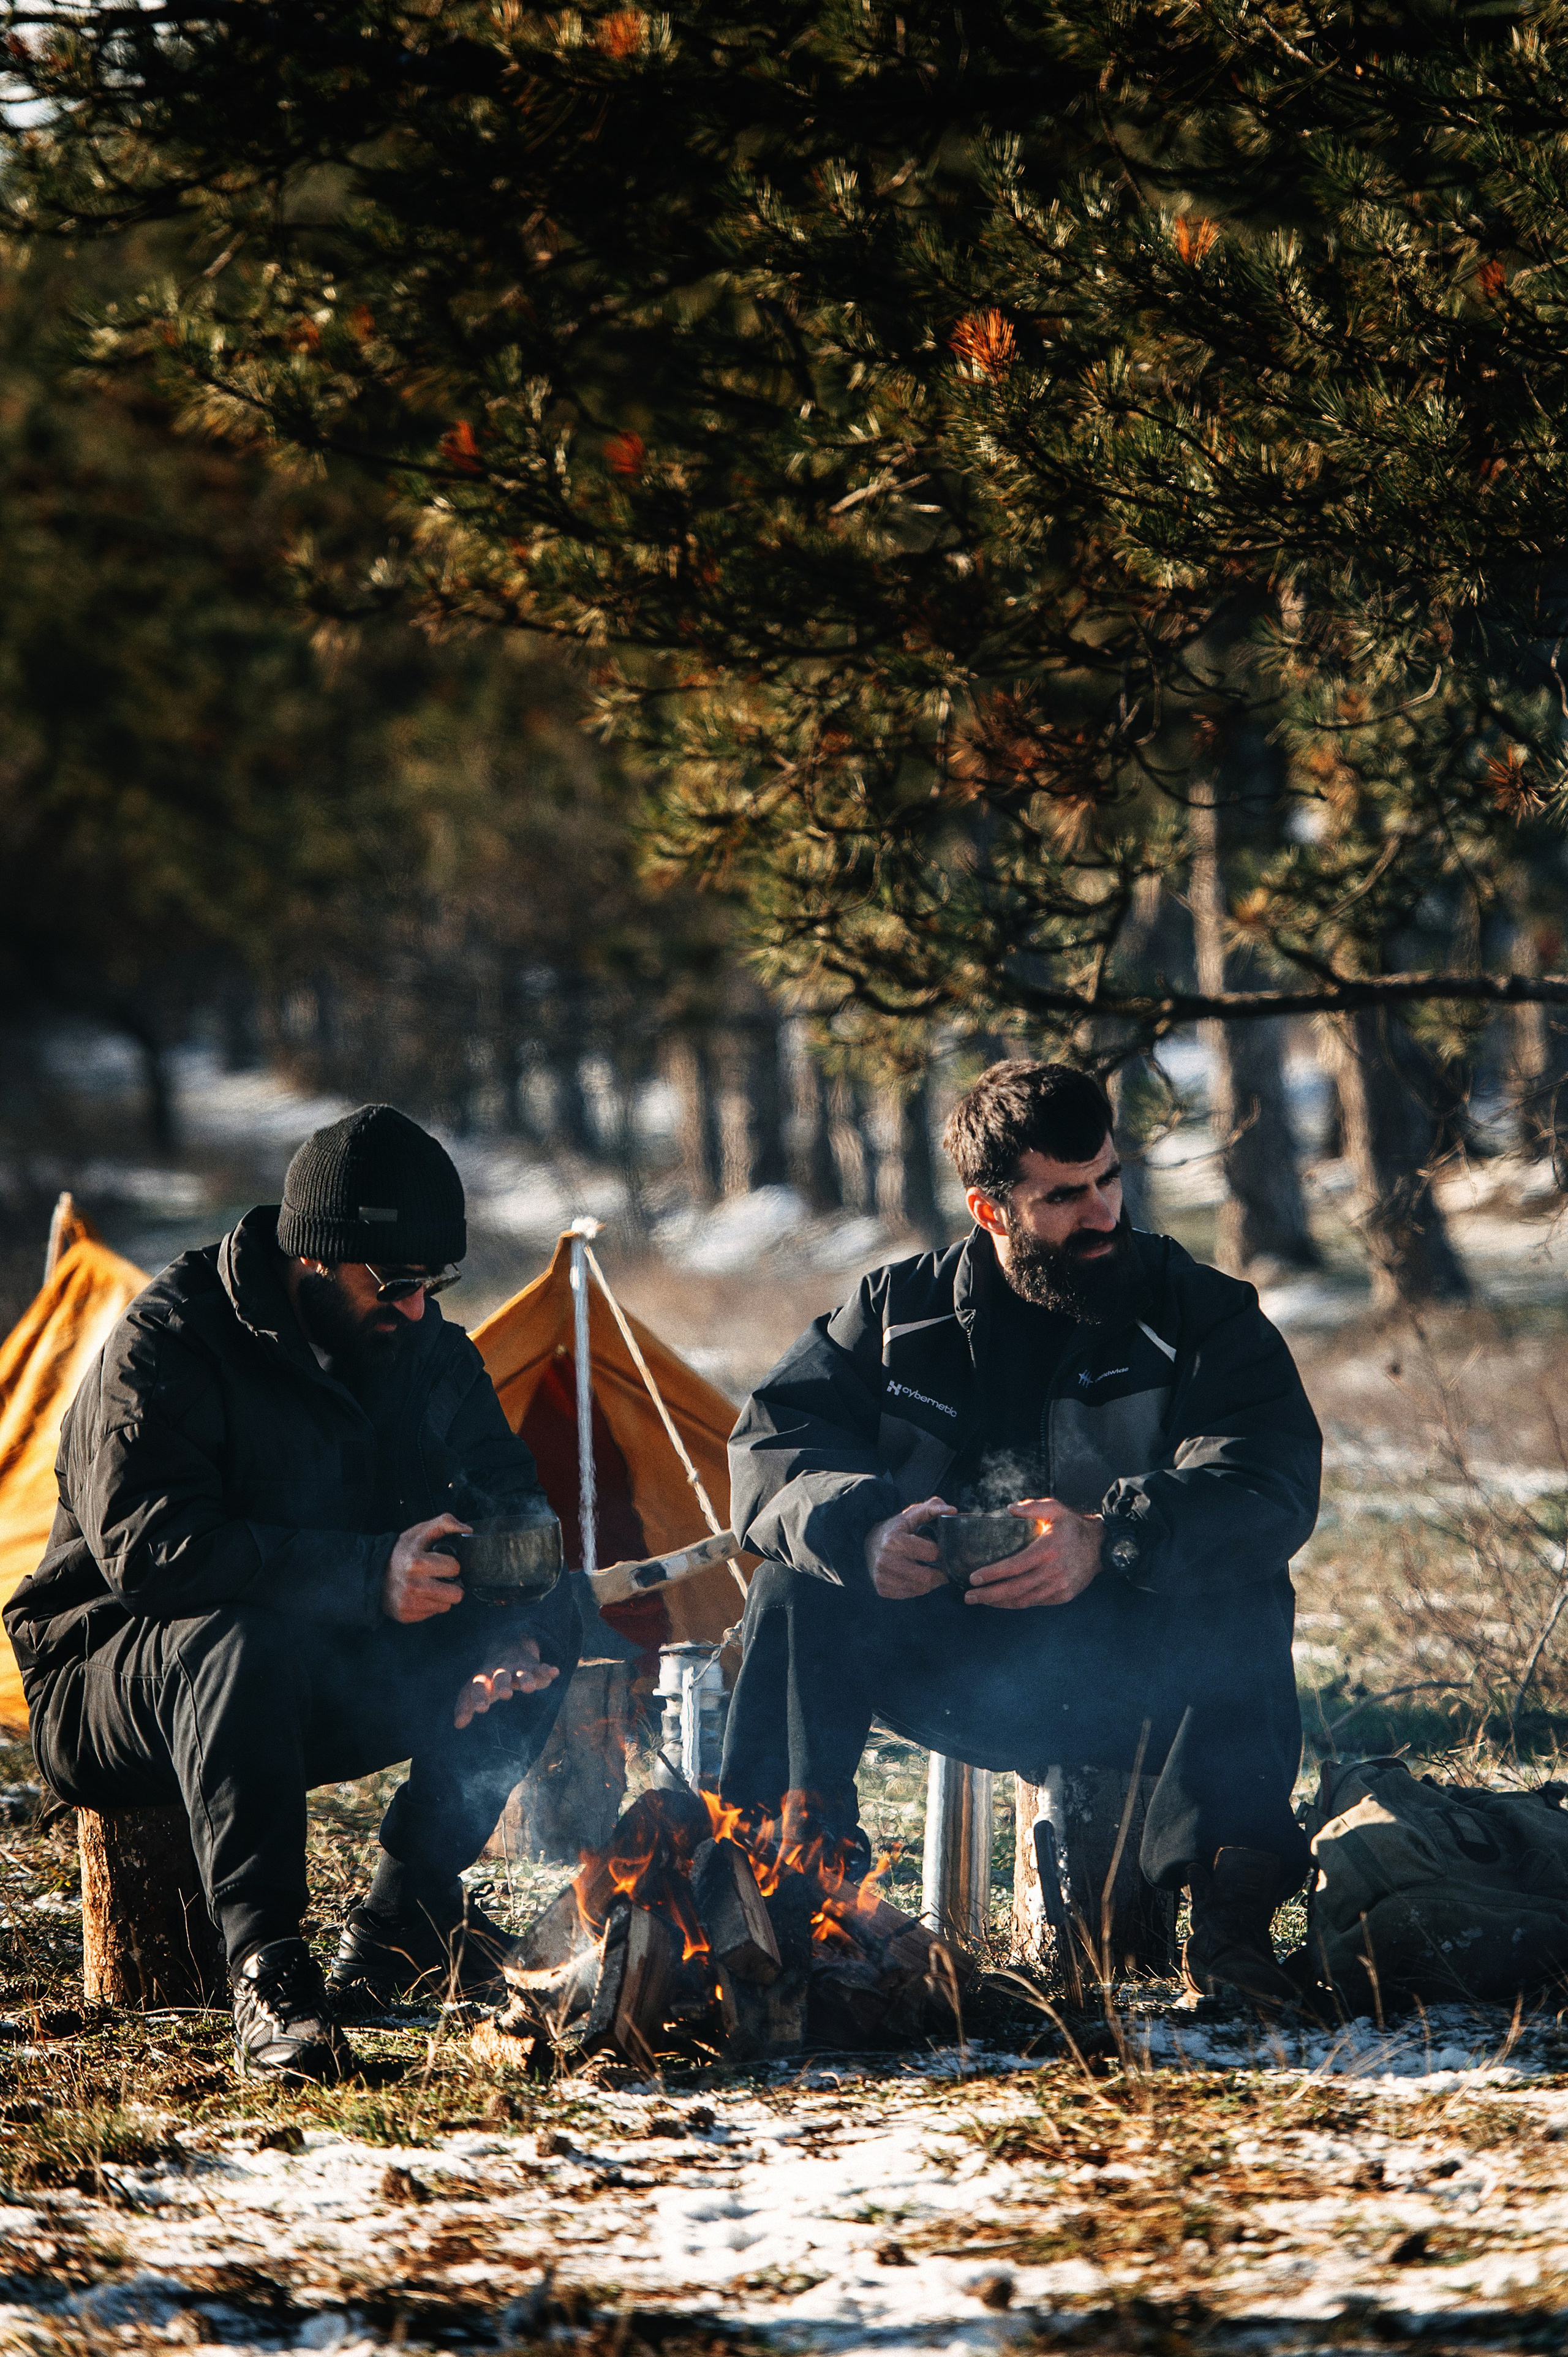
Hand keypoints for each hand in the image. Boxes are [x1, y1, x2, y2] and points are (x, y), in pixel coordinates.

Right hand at [383, 1512, 469, 1623]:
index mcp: (417, 1563)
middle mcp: (413, 1585)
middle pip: (456, 1594)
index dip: (451, 1564)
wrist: (374, 1572)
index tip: (441, 1563)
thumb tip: (467, 1530)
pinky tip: (419, 1595)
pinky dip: (429, 1605)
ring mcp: (409, 1603)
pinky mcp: (405, 1615)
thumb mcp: (420, 1531)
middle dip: (450, 1584)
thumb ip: (445, 1523)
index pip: (455, 1568)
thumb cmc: (400, 1552)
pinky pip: (432, 1613)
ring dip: (440, 1596)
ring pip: (446, 1606)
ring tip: (428, 1585)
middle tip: (438, 1577)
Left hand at [454, 1637, 559, 1728]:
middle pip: (501, 1676)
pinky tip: (554, 1672)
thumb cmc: (488, 1676)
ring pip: (522, 1673)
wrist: (507, 1645)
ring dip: (525, 1679)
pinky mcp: (534, 1666)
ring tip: (528, 1688)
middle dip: (502, 1684)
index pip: (479, 1685)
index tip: (482, 1709)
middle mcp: (500, 1671)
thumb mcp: (474, 1688)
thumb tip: (458, 1725)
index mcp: (484, 1676)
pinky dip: (547, 1669)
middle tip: (505, 1695)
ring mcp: (518, 1668)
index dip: (479, 1696)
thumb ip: (464, 1705)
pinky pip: (541, 1667)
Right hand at [866, 1497, 954, 1599]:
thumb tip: (953, 1510)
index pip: (932, 1554)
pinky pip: (910, 1594)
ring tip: (928, 1570)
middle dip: (939, 1572)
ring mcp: (882, 1577)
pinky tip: (915, 1577)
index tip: (936, 1548)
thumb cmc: (895, 1529)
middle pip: (927, 1577)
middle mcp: (885, 1561)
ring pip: (920, 1589)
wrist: (868, 1544)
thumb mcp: (911, 1515)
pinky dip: (918, 1588)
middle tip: (941, 1566)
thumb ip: (932, 1508)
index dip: (939, 1551)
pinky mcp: (882, 1589)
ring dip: (930, 1581)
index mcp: (894, 1540)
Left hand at [965, 1498, 1102, 1609]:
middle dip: (989, 1595)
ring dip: (1000, 1603)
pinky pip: (1036, 1603)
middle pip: (1015, 1589)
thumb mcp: (1056, 1509)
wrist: (1102, 1546)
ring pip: (1024, 1600)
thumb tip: (1009, 1509)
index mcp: (1047, 1550)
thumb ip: (1032, 1507)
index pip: (1014, 1566)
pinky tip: (1003, 1601)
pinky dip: (1017, 1603)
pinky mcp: (1063, 1596)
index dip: (993, 1574)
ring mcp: (1059, 1587)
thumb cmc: (1074, 1527)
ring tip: (981, 1601)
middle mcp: (1053, 1572)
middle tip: (969, 1596)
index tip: (974, 1578)